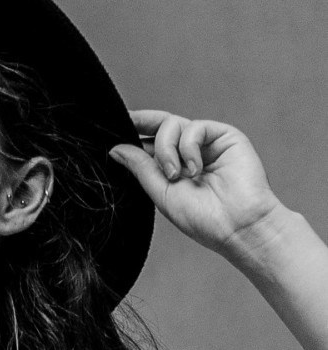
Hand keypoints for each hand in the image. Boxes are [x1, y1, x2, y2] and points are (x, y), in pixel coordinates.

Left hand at [110, 110, 282, 256]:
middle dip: (141, 125)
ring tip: (177, 175)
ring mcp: (207, 143)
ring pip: (172, 124)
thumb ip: (141, 168)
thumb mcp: (161, 192)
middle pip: (159, 125)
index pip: (149, 141)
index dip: (133, 129)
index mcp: (173, 166)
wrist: (237, 226)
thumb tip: (116, 148)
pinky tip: (195, 169)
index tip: (112, 122)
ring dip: (166, 150)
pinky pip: (194, 127)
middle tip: (129, 128)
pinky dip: (188, 147)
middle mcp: (189, 151)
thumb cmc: (203, 218)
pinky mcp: (225, 136)